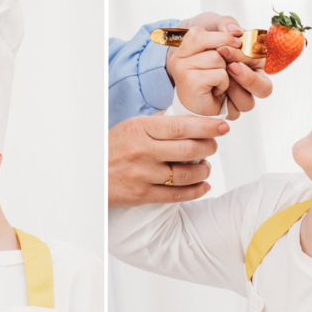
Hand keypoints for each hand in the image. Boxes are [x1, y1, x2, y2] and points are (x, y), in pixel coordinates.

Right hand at [109, 114, 228, 207]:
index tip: (223, 126)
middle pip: (190, 149)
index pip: (182, 126)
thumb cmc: (111, 149)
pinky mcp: (143, 195)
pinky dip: (196, 190)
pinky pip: (178, 195)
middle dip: (209, 147)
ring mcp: (143, 175)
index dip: (207, 126)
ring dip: (204, 169)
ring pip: (187, 174)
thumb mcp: (130, 127)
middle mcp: (143, 151)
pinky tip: (203, 185)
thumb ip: (157, 122)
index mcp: (140, 129)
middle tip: (213, 145)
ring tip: (206, 166)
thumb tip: (185, 116)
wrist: (88, 176)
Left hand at [167, 12, 272, 119]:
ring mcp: (238, 95)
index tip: (226, 50)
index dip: (247, 58)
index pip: (262, 64)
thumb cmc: (202, 37)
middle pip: (263, 89)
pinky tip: (208, 89)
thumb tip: (234, 30)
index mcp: (254, 59)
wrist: (180, 51)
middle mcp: (250, 79)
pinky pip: (231, 112)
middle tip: (228, 66)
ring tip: (218, 77)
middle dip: (246, 78)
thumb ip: (224, 23)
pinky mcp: (225, 107)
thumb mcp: (210, 23)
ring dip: (233, 89)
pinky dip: (220, 101)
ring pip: (248, 103)